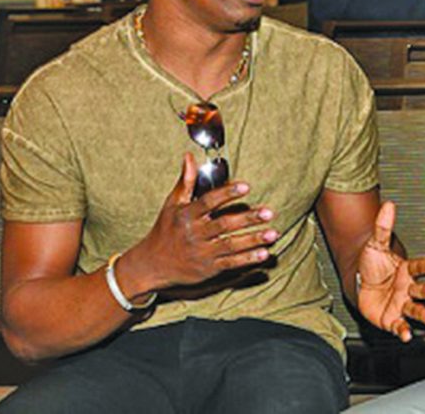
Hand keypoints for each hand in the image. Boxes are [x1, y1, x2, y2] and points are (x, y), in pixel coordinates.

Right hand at [120, 153, 280, 295]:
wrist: (151, 265)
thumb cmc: (166, 229)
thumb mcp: (172, 204)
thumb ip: (185, 181)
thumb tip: (189, 156)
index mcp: (186, 216)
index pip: (208, 202)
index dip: (227, 193)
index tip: (246, 186)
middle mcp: (194, 234)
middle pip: (224, 225)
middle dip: (247, 218)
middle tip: (269, 212)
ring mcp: (202, 253)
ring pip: (231, 245)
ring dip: (253, 239)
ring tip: (273, 233)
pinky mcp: (208, 269)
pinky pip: (231, 263)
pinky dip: (248, 259)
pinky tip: (264, 253)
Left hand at [356, 201, 424, 340]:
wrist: (360, 286)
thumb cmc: (372, 266)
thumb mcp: (375, 245)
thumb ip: (383, 227)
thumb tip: (388, 205)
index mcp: (407, 271)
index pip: (419, 267)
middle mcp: (408, 288)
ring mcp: (401, 304)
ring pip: (416, 309)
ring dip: (424, 314)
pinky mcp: (392, 319)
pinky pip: (399, 325)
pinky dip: (403, 331)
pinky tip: (407, 335)